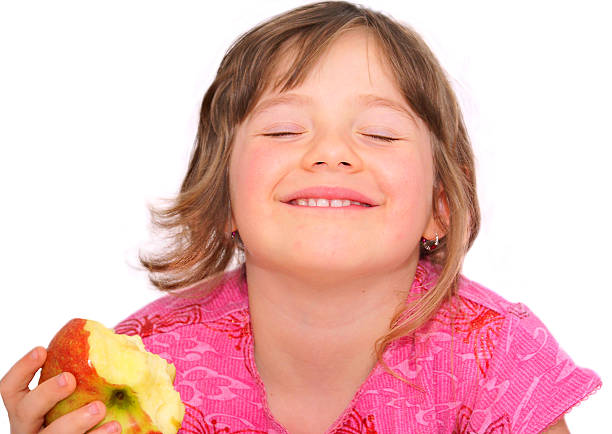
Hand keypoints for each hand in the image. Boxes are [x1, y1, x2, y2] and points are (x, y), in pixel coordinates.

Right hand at [0, 346, 120, 433]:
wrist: (90, 432)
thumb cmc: (82, 406)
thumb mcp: (73, 392)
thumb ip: (81, 373)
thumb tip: (115, 342)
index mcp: (25, 407)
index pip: (10, 387)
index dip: (22, 369)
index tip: (42, 350)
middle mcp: (29, 427)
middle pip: (26, 410)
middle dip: (46, 393)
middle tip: (69, 379)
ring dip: (74, 421)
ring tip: (99, 408)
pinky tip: (114, 425)